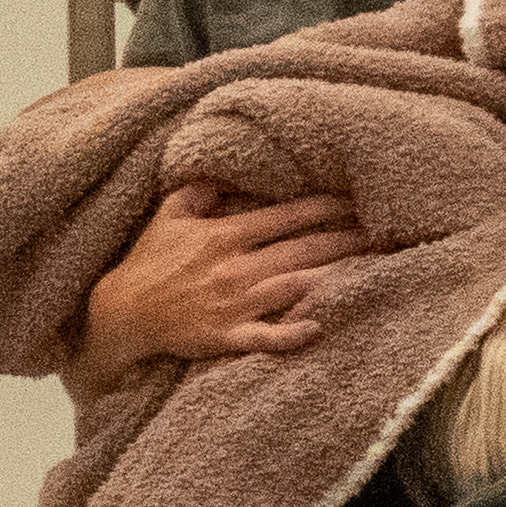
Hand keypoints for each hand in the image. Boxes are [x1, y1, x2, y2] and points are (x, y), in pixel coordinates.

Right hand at [78, 179, 361, 377]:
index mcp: (225, 235)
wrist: (121, 314)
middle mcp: (236, 267)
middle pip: (303, 248)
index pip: (286, 215)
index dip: (324, 206)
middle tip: (384, 232)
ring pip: (296, 286)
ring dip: (335, 277)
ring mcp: (234, 304)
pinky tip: (319, 329)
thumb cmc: (147, 264)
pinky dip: (291, 335)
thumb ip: (198, 190)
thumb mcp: (167, 216)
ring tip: (374, 270)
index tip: (356, 198)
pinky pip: (265, 337)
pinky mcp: (228, 336)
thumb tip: (224, 169)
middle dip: (346, 238)